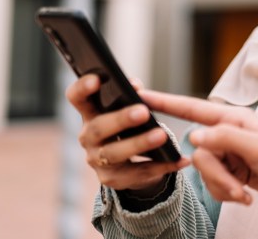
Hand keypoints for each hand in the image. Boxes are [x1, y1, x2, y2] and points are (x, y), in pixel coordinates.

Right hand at [65, 75, 189, 191]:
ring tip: (161, 135)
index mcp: (90, 114)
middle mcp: (88, 137)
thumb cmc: (129, 125)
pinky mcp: (112, 179)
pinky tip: (180, 160)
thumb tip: (135, 86)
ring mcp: (97, 160)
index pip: (77, 98)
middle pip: (98, 128)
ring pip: (115, 153)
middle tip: (143, 112)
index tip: (97, 79)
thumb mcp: (128, 108)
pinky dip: (161, 166)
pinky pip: (138, 173)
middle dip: (120, 119)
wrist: (130, 163)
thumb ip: (130, 95)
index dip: (82, 88)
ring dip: (140, 143)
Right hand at [141, 90, 257, 220]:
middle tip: (239, 183)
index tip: (140, 96)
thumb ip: (224, 139)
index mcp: (233, 119)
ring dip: (224, 187)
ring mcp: (229, 155)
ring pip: (204, 173)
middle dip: (216, 175)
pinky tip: (246, 195)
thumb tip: (194, 136)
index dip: (165, 102)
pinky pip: (213, 186)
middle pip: (198, 153)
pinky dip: (228, 194)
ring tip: (246, 190)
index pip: (192, 108)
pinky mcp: (231, 173)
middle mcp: (227, 134)